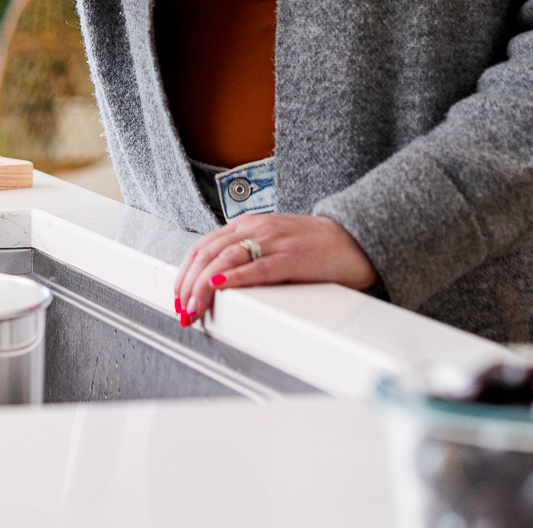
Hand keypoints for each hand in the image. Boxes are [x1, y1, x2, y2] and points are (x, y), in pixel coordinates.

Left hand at [172, 212, 379, 325]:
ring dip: (202, 287)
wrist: (354, 239)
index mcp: (248, 224)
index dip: (185, 272)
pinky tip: (220, 288)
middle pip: (208, 254)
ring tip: (193, 308)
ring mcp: (274, 241)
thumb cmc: (314, 246)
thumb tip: (215, 282)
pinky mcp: (292, 258)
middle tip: (181, 308)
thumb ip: (246, 254)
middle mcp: (256, 228)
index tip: (178, 295)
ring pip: (225, 261)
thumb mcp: (272, 243)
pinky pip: (257, 268)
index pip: (204, 246)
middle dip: (188, 284)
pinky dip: (234, 278)